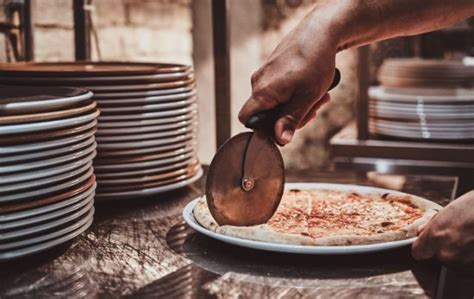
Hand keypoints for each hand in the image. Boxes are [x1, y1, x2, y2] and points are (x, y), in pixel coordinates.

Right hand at [238, 7, 339, 144]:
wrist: (320, 32)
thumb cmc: (315, 63)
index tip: (284, 127)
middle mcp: (258, 83)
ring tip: (317, 96)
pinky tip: (311, 87)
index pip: (247, 120)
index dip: (263, 129)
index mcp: (262, 92)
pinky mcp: (272, 68)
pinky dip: (295, 92)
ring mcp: (264, 74)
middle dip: (290, 116)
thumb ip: (291, 119)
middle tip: (312, 110)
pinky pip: (279, 89)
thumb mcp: (307, 97)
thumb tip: (280, 140)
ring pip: (276, 101)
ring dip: (296, 104)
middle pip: (266, 113)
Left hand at [412, 191, 473, 268]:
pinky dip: (471, 259)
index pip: (418, 252)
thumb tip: (421, 232)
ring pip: (455, 263)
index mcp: (435, 237)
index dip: (423, 248)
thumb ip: (431, 225)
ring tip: (470, 239)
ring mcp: (463, 263)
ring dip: (460, 255)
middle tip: (457, 236)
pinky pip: (468, 267)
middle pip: (438, 258)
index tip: (427, 245)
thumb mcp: (448, 211)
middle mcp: (446, 253)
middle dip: (445, 249)